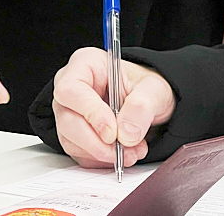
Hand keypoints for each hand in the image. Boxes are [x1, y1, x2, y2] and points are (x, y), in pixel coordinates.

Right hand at [52, 48, 175, 168]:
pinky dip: (101, 160)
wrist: (151, 103)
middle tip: (123, 150)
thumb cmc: (147, 87)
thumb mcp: (154, 88)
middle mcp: (72, 88)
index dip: (89, 112)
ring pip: (72, 140)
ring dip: (102, 153)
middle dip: (97, 142)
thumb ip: (142, 105)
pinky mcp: (75, 135)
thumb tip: (126, 132)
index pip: (71, 89)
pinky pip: (79, 154)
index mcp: (86, 64)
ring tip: (131, 151)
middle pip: (68, 120)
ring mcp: (70, 113)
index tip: (111, 132)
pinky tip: (122, 154)